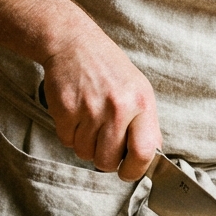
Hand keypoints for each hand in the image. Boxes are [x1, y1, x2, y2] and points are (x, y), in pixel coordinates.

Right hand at [41, 32, 160, 180]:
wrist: (74, 43)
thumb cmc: (109, 69)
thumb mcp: (139, 90)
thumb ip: (146, 124)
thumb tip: (149, 157)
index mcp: (141, 103)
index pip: (145, 152)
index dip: (135, 170)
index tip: (128, 172)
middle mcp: (118, 107)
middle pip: (108, 160)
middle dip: (104, 160)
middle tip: (103, 143)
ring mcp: (90, 109)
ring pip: (85, 153)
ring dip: (85, 146)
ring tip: (88, 123)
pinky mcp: (66, 109)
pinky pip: (66, 141)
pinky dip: (69, 134)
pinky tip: (75, 115)